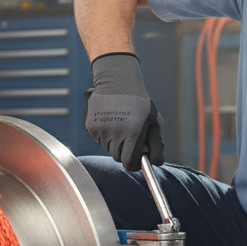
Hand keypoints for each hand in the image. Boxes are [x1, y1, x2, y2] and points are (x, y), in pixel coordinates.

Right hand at [84, 52, 164, 170]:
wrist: (117, 81)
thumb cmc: (140, 104)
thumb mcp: (155, 122)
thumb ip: (157, 145)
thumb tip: (154, 163)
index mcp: (133, 133)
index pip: (130, 163)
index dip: (135, 163)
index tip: (137, 158)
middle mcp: (114, 133)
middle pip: (118, 157)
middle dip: (126, 150)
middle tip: (131, 134)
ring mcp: (100, 130)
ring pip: (108, 148)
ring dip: (115, 142)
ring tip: (121, 123)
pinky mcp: (89, 126)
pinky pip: (99, 139)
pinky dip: (105, 134)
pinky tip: (111, 119)